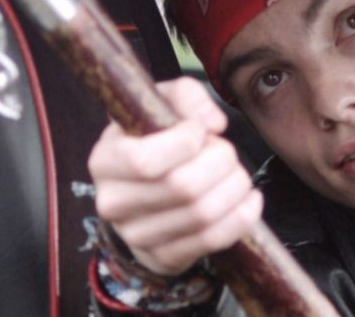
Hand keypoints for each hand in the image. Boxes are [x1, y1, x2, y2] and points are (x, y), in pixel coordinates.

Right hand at [88, 77, 262, 275]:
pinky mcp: (164, 257)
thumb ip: (188, 97)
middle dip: (221, 162)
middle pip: (183, 187)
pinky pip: (214, 240)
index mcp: (105, 160)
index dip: (186, 142)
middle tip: (225, 152)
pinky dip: (242, 216)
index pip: (145, 161)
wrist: (147, 190)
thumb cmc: (157, 138)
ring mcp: (137, 236)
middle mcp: (113, 202)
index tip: (200, 131)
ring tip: (235, 173)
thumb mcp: (164, 103)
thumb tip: (212, 124)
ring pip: (203, 214)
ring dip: (235, 187)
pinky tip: (249, 198)